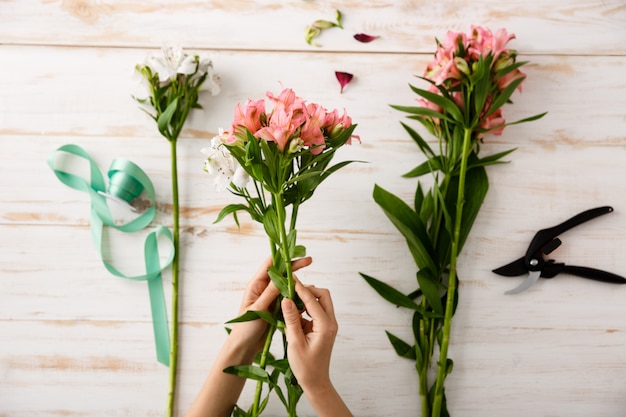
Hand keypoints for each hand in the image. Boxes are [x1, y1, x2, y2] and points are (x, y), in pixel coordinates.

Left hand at [230, 256, 312, 354]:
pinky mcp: (276, 309)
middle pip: (281, 273)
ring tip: (309, 284)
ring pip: (286, 286)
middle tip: (309, 261)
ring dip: (297, 284)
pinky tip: (305, 298)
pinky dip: (297, 297)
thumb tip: (283, 276)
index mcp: (256, 286)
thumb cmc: (245, 329)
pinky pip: (288, 299)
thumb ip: (270, 293)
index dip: (283, 258)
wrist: (244, 347)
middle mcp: (263, 289)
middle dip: (295, 267)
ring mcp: (271, 299)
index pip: (270, 265)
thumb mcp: (258, 309)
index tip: (297, 254)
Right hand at [281, 280, 352, 416]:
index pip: (313, 300)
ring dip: (306, 299)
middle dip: (307, 290)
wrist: (315, 382)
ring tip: (289, 302)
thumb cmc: (305, 367)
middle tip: (291, 290)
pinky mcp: (323, 328)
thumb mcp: (295, 342)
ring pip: (320, 302)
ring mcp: (328, 325)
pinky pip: (315, 312)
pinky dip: (305, 309)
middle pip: (322, 295)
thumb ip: (291, 319)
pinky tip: (292, 314)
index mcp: (325, 326)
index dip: (300, 288)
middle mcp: (330, 323)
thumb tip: (286, 299)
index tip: (289, 279)